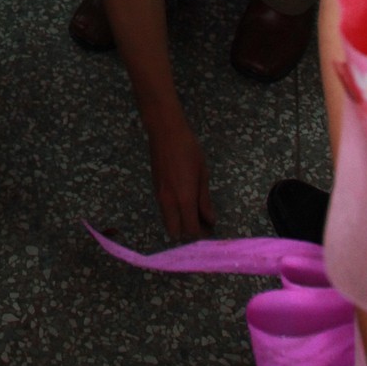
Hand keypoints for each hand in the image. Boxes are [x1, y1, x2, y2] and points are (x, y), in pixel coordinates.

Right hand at [147, 111, 214, 240]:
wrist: (165, 131)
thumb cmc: (189, 149)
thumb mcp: (202, 174)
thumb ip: (204, 200)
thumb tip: (210, 219)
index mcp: (184, 199)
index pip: (191, 230)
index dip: (202, 234)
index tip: (211, 228)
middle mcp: (169, 202)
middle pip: (175, 232)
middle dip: (187, 233)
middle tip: (200, 222)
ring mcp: (159, 196)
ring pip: (168, 221)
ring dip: (179, 223)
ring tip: (193, 211)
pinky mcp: (155, 188)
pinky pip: (164, 210)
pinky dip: (173, 212)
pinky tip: (183, 199)